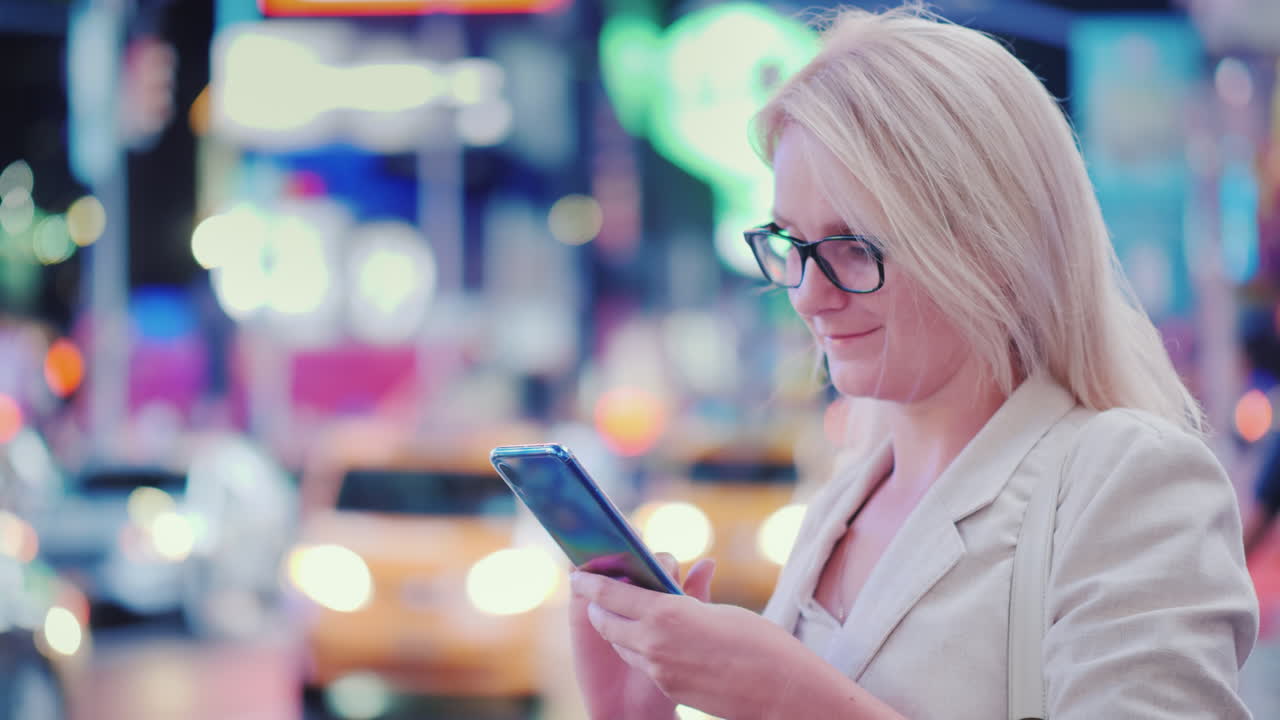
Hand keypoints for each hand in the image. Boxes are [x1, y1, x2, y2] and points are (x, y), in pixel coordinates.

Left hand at [572, 555, 817, 719]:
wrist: (781, 693)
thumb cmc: (760, 643)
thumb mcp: (723, 609)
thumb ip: (695, 593)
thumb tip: (699, 567)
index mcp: (666, 613)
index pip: (610, 594)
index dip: (589, 582)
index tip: (576, 574)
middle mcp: (653, 643)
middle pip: (606, 622)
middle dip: (598, 608)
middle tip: (597, 594)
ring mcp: (658, 670)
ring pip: (623, 645)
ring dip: (619, 629)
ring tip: (625, 614)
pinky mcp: (669, 689)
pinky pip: (644, 664)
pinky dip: (642, 649)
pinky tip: (656, 640)